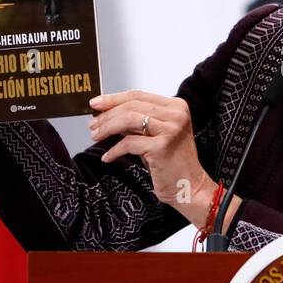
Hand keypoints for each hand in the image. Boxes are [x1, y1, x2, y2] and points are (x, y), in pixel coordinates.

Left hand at [87, 90, 216, 224]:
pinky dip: (114, 150)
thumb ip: (137, 121)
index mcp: (176, 106)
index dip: (114, 98)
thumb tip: (108, 113)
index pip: (138, 95)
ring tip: (96, 136)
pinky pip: (129, 143)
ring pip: (128, 120)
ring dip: (107, 128)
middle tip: (92, 124)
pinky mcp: (162, 146)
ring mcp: (171, 129)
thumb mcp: (156, 134)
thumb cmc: (172, 162)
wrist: (189, 187)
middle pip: (131, 106)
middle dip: (107, 115)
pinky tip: (108, 157)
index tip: (96, 103)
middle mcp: (176, 114)